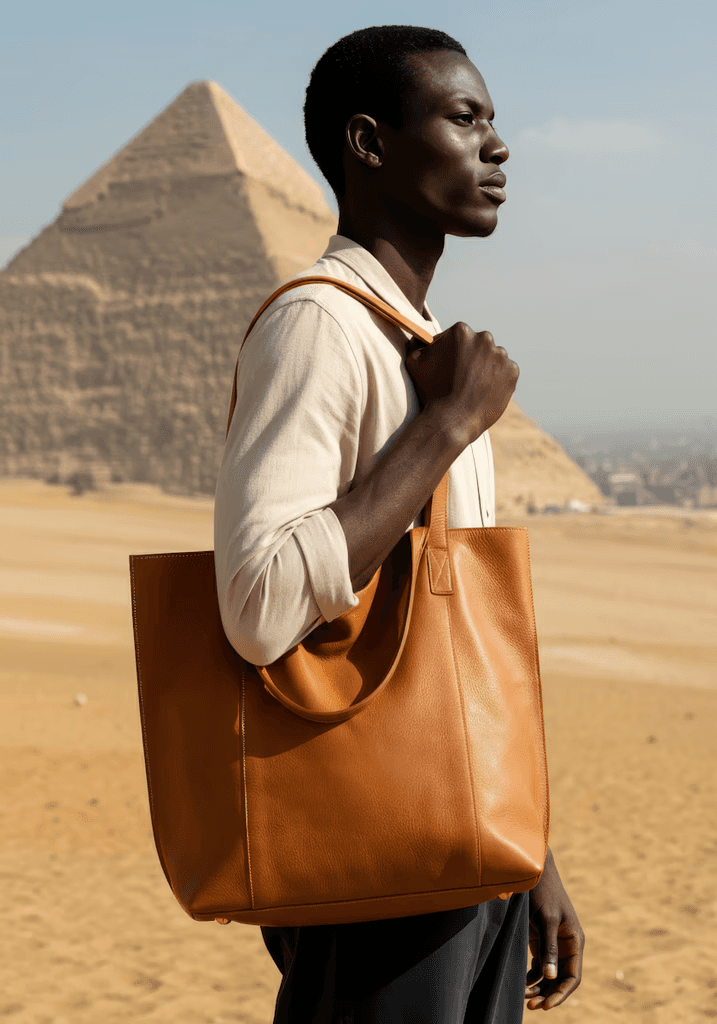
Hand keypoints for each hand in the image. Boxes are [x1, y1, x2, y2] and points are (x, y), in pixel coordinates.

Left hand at [525, 848, 584, 1009]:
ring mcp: (553, 942)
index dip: (561, 993)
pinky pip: (539, 964)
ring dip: (539, 987)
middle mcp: (566, 944)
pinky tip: (522, 983)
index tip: (546, 1006)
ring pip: (549, 974)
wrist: (533, 869)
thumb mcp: (547, 919)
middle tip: (530, 1005)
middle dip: (547, 993)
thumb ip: (549, 947)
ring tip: (523, 997)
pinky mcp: (540, 938)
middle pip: (560, 979)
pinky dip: (532, 976)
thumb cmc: (542, 891)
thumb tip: (550, 976)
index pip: (573, 976)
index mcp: (574, 940)